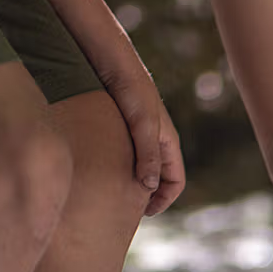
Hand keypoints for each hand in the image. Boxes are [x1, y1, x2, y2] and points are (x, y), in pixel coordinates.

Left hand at [95, 42, 185, 216]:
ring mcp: (137, 136)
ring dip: (129, 183)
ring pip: (139, 168)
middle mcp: (155, 141)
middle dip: (146, 196)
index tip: (143, 212)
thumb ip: (147, 155)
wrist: (110, 59)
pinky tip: (96, 173)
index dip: (164, 200)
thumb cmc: (131, 89)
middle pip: (158, 179)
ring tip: (110, 195)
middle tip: (124, 209)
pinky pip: (122, 157)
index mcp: (167, 142)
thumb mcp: (142, 124)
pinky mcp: (119, 129)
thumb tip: (149, 188)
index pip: (176, 181)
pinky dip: (115, 169)